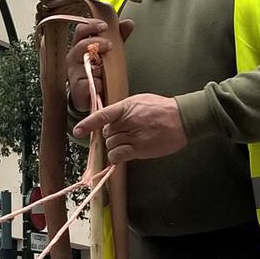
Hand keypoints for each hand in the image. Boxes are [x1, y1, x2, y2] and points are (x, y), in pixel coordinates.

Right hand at [64, 18, 133, 120]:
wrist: (88, 95)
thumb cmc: (96, 70)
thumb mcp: (108, 51)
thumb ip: (118, 37)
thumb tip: (128, 23)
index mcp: (80, 44)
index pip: (82, 30)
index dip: (92, 25)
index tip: (105, 26)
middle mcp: (74, 57)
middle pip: (81, 44)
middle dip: (97, 43)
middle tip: (110, 45)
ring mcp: (74, 72)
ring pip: (86, 63)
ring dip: (100, 65)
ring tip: (107, 68)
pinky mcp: (78, 88)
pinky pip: (90, 83)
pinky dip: (99, 83)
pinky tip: (103, 84)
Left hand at [73, 93, 187, 164]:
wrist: (182, 119)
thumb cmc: (162, 109)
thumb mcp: (140, 101)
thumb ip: (124, 109)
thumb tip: (110, 119)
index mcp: (126, 107)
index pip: (102, 115)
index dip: (88, 124)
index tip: (77, 131)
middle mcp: (127, 121)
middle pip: (106, 133)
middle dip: (110, 135)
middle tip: (123, 133)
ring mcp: (133, 136)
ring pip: (110, 145)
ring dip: (114, 146)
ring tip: (128, 142)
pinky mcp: (139, 149)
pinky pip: (118, 155)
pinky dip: (116, 157)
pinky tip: (122, 155)